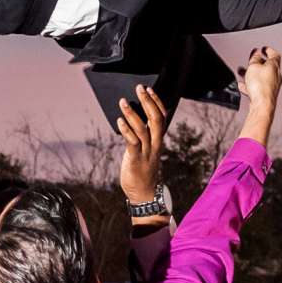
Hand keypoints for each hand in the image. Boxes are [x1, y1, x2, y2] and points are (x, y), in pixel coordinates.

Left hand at [116, 84, 168, 206]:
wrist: (144, 194)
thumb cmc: (142, 171)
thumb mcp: (145, 150)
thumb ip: (143, 136)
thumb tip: (134, 119)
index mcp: (157, 140)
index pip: (162, 117)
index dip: (157, 102)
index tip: (149, 89)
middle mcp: (154, 145)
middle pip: (155, 119)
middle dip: (148, 102)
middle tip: (139, 88)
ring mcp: (146, 153)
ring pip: (143, 129)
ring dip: (133, 114)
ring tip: (123, 101)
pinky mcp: (136, 160)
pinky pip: (132, 143)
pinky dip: (126, 130)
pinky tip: (119, 121)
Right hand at [239, 45, 281, 145]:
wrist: (262, 105)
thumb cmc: (261, 87)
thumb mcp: (253, 66)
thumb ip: (255, 58)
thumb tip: (256, 54)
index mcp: (275, 66)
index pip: (274, 54)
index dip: (268, 50)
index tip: (263, 49)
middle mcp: (276, 76)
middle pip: (267, 66)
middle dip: (258, 62)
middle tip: (252, 59)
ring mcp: (272, 86)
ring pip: (261, 77)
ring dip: (252, 73)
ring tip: (243, 72)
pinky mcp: (267, 95)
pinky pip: (258, 87)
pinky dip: (251, 84)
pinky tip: (243, 86)